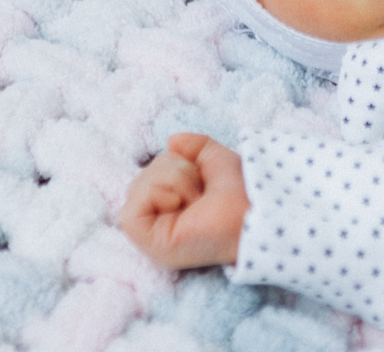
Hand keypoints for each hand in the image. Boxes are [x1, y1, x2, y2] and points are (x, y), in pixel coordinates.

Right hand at [117, 133, 249, 269]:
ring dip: (173, 180)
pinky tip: (180, 205)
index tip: (199, 178)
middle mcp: (157, 223)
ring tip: (195, 200)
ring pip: (136, 188)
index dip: (170, 165)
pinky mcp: (149, 243)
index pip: (148, 175)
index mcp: (169, 208)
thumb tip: (171, 141)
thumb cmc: (240, 190)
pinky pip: (130, 210)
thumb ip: (193, 146)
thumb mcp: (213, 158)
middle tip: (200, 191)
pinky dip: (157, 194)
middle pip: (140, 178)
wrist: (254, 209)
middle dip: (175, 171)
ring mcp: (152, 236)